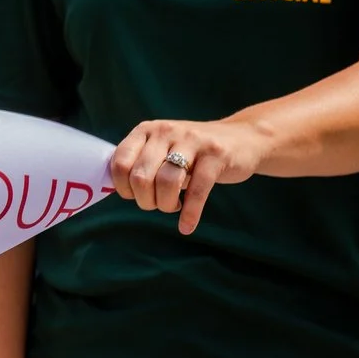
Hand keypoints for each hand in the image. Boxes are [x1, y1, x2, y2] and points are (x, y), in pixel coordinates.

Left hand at [110, 116, 267, 234]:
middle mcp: (165, 132)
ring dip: (166, 205)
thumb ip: (141, 163)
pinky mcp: (216, 155)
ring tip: (173, 207)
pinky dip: (190, 214)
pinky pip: (198, 190)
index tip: (134, 196)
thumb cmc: (193, 152)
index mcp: (146, 131)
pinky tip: (186, 227)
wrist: (242, 139)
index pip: (120, 162)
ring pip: (166, 182)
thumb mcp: (163, 149)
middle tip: (156, 205)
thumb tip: (116, 188)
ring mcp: (192, 141)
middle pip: (141, 176)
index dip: (123, 187)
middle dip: (145, 200)